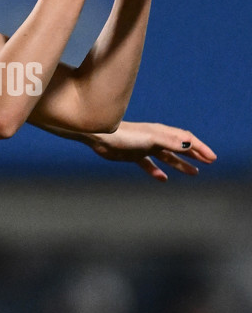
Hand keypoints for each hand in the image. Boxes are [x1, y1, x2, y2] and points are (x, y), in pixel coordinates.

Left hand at [88, 121, 216, 180]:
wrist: (101, 137)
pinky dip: (157, 171)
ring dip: (181, 164)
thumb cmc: (125, 136)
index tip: (212, 158)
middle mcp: (155, 139)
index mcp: (161, 133)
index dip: (200, 148)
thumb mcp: (151, 139)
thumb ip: (170, 142)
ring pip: (167, 157)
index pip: (186, 139)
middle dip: (195, 154)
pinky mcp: (134, 155)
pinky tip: (163, 179)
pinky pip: (149, 164)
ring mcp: (145, 147)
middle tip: (208, 163)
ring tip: (194, 173)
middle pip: (179, 147)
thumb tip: (190, 144)